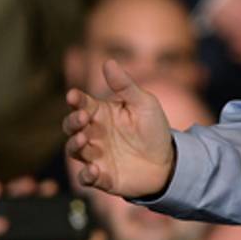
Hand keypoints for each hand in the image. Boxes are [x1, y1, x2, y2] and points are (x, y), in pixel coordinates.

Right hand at [0, 178, 106, 239]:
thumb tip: (101, 236)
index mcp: (40, 234)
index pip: (39, 207)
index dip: (42, 194)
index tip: (50, 186)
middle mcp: (23, 234)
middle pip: (20, 204)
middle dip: (25, 189)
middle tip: (36, 184)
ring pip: (1, 212)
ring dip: (6, 197)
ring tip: (19, 187)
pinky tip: (0, 221)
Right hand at [64, 60, 174, 197]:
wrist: (168, 162)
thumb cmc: (153, 129)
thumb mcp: (144, 103)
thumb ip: (125, 85)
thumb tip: (108, 61)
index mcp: (102, 114)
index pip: (83, 104)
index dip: (76, 100)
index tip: (73, 95)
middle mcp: (94, 134)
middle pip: (72, 127)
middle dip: (72, 121)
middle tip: (83, 117)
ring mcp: (96, 156)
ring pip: (74, 150)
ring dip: (75, 144)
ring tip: (85, 138)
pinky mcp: (102, 177)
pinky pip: (87, 178)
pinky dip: (87, 174)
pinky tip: (94, 169)